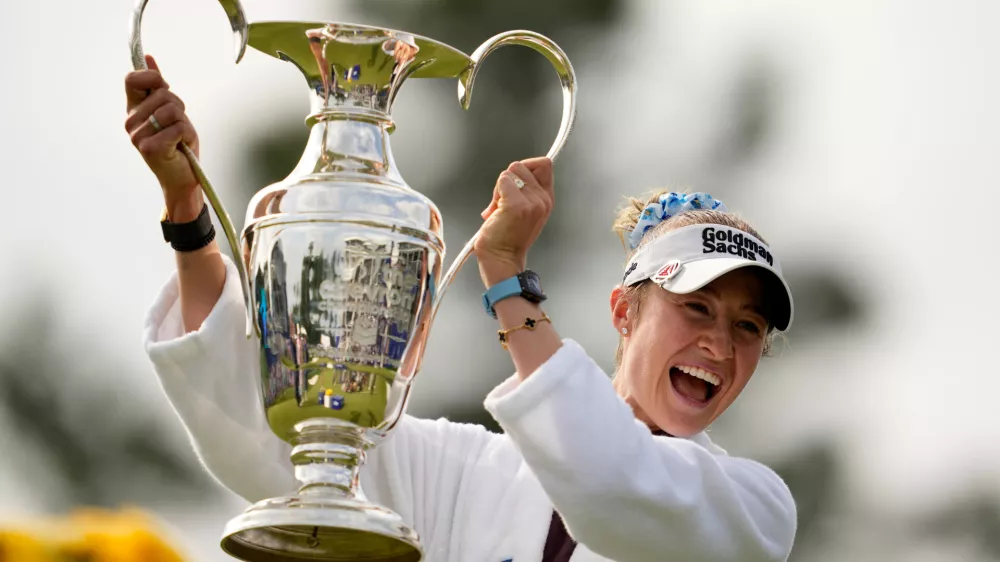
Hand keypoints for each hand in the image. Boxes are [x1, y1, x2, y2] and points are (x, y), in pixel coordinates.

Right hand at [124, 55, 201, 221]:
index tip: (164, 91)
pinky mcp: (150, 148)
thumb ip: (158, 87)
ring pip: (171, 110)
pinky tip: (181, 146)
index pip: (132, 79)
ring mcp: (137, 136)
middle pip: (163, 93)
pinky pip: (178, 127)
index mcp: (133, 110)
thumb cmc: (178, 145)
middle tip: (177, 126)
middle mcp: (130, 122)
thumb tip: (148, 58)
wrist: (183, 178)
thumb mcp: (171, 111)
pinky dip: (186, 135)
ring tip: (179, 138)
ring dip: (184, 122)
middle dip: (179, 107)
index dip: (153, 79)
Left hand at [475, 157, 553, 286]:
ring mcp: (531, 202)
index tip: (515, 183)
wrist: (501, 259)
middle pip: (521, 166)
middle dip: (507, 180)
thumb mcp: (525, 211)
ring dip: (499, 189)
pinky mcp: (516, 205)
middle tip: (502, 203)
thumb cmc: (507, 237)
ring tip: (499, 209)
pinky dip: (495, 195)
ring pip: (509, 172)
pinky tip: (495, 213)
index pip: (545, 164)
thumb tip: (512, 172)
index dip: (527, 166)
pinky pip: (502, 181)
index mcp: (547, 199)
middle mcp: (543, 200)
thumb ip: (525, 190)